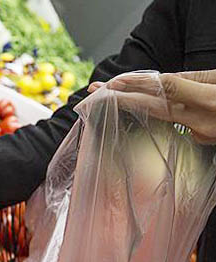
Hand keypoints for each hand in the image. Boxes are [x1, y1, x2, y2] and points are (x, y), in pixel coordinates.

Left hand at [88, 70, 215, 143]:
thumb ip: (195, 80)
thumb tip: (165, 80)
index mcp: (211, 101)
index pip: (167, 89)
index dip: (139, 84)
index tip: (114, 83)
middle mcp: (203, 122)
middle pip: (155, 107)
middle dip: (123, 99)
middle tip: (96, 93)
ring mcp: (203, 135)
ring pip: (163, 117)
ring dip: (136, 107)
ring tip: (111, 98)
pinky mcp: (204, 141)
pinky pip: (179, 125)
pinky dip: (162, 115)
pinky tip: (144, 108)